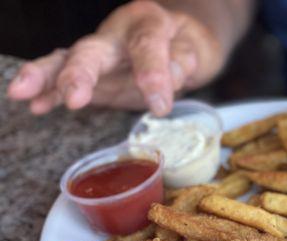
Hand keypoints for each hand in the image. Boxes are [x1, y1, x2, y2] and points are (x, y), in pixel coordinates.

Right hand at [6, 1, 225, 115]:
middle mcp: (117, 33)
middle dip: (81, 74)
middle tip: (75, 98)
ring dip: (46, 77)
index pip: (146, 45)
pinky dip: (49, 91)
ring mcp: (100, 52)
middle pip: (94, 50)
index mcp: (149, 22)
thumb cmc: (187, 43)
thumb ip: (184, 62)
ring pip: (68, 59)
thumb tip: (170, 81)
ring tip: (22, 93)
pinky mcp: (92, 72)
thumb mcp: (197, 50)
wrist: (178, 39)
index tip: (160, 106)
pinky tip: (35, 105)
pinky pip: (65, 78)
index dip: (153, 74)